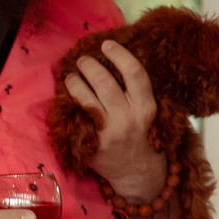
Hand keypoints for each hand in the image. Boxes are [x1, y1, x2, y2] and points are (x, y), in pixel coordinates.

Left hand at [62, 39, 167, 204]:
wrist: (138, 173)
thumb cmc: (143, 137)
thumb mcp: (149, 114)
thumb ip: (137, 92)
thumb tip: (114, 61)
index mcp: (146, 107)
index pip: (134, 73)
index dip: (119, 54)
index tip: (107, 44)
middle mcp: (128, 118)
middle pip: (104, 81)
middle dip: (89, 65)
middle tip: (83, 60)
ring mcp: (109, 131)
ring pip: (85, 96)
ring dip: (75, 81)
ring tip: (72, 76)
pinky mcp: (93, 143)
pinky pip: (77, 115)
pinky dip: (70, 102)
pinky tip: (68, 96)